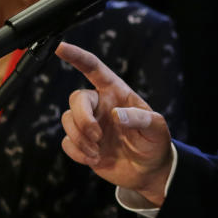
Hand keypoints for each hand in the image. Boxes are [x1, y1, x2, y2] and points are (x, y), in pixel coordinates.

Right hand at [57, 41, 172, 204]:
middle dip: (82, 118)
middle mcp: (100, 105)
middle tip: (97, 136)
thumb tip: (116, 115)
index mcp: (117, 92)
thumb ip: (141, 118)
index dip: (76, 56)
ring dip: (81, 138)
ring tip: (99, 152)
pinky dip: (78, 152)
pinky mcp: (83, 143)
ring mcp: (90, 124)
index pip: (94, 69)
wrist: (149, 170)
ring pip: (68, 120)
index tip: (59, 47)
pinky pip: (67, 142)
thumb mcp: (158, 129)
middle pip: (76, 98)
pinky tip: (95, 158)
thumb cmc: (155, 143)